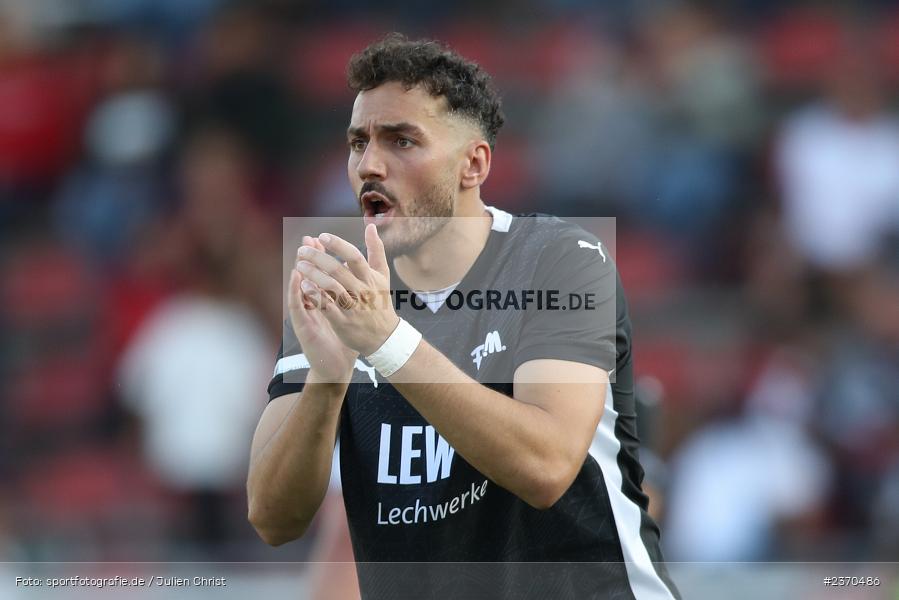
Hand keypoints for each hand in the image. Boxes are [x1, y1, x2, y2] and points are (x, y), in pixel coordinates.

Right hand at [288, 235, 357, 381]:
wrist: (337, 363)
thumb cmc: (344, 336)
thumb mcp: (349, 312)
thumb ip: (351, 291)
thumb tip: (356, 272)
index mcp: (324, 297)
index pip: (320, 272)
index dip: (320, 255)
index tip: (321, 238)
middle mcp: (313, 303)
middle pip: (308, 276)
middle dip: (308, 258)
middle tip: (306, 241)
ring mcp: (306, 313)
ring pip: (300, 289)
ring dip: (299, 272)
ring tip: (299, 255)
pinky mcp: (303, 325)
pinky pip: (298, 306)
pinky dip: (296, 292)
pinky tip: (297, 280)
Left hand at [294, 224, 399, 355]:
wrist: (384, 336)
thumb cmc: (380, 301)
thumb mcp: (382, 275)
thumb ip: (376, 250)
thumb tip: (370, 226)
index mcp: (370, 278)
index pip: (355, 257)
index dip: (338, 245)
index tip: (322, 236)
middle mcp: (362, 291)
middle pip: (338, 270)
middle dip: (318, 258)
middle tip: (302, 250)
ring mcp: (353, 307)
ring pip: (331, 288)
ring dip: (313, 275)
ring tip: (300, 265)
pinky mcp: (343, 322)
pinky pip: (327, 307)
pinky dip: (315, 295)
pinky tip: (303, 285)